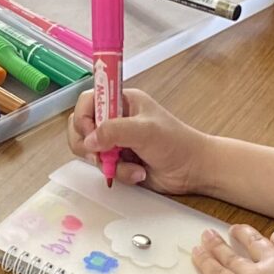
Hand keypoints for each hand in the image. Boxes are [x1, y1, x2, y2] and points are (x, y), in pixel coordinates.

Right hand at [65, 84, 214, 195]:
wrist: (193, 170)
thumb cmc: (176, 142)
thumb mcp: (145, 131)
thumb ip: (114, 131)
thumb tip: (88, 141)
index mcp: (122, 101)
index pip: (88, 101)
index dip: (83, 117)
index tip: (91, 133)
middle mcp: (115, 119)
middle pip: (81, 127)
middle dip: (88, 145)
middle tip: (100, 155)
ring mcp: (115, 141)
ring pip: (89, 151)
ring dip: (108, 163)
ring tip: (131, 166)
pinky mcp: (117, 161)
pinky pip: (103, 168)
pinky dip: (119, 173)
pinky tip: (139, 173)